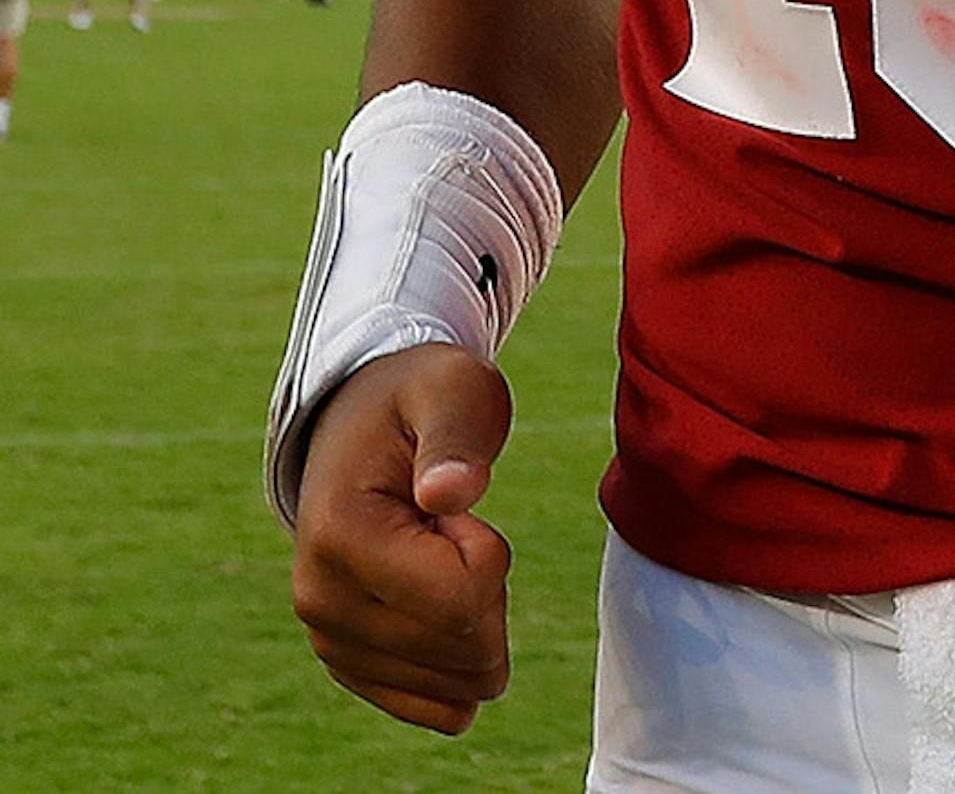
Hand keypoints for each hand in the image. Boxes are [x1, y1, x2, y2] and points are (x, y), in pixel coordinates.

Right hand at [290, 343, 514, 732]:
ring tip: (438, 553)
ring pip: (455, 687)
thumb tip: (452, 493)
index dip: (491, 553)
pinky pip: (433, 709)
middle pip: (463, 652)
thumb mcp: (451, 389)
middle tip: (454, 527)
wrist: (363, 420)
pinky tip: (444, 608)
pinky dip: (461, 664)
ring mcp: (328, 638)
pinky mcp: (347, 662)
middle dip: (489, 590)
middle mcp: (320, 599)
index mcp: (340, 534)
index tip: (459, 505)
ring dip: (475, 622)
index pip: (461, 599)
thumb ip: (457, 438)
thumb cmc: (420, 398)